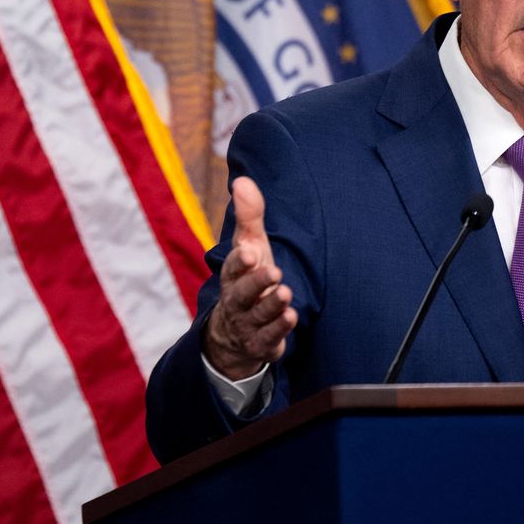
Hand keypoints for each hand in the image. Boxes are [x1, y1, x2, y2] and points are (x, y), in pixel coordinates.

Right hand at [203, 177, 296, 379]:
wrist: (236, 331)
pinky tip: (291, 317)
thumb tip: (243, 180)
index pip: (233, 266)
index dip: (240, 259)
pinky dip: (278, 329)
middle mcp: (237, 300)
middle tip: (274, 271)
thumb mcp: (250, 247)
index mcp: (233, 275)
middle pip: (241, 292)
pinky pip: (268, 338)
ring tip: (286, 294)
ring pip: (257, 315)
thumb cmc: (248, 278)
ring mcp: (248, 324)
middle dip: (256, 282)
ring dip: (271, 305)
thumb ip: (249, 216)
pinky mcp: (261, 343)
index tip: (250, 251)